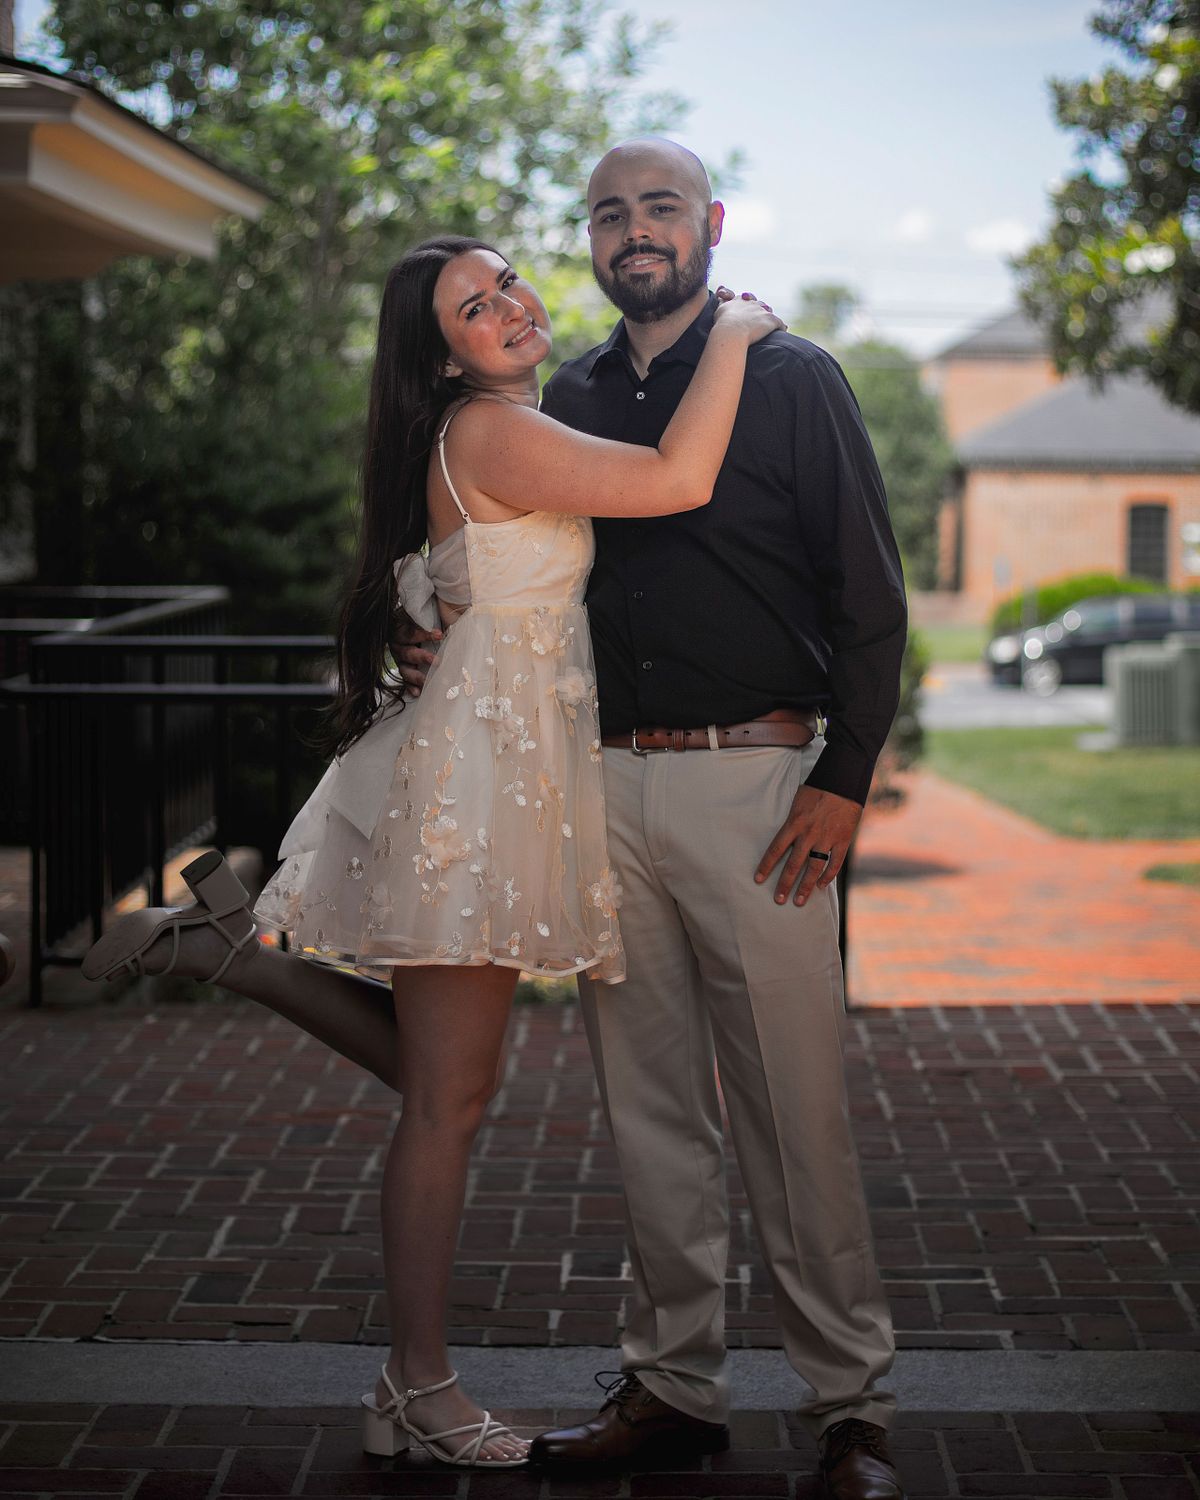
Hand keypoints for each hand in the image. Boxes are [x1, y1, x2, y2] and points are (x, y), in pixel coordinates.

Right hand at [389, 610, 441, 695]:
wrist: (412, 623)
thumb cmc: (424, 617)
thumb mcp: (426, 612)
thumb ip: (434, 612)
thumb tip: (453, 614)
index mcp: (400, 628)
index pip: (409, 632)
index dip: (423, 634)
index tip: (440, 635)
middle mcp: (397, 645)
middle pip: (407, 652)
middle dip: (422, 657)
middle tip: (438, 661)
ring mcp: (399, 659)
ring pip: (404, 669)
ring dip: (417, 676)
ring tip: (428, 681)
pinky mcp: (403, 670)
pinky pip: (404, 681)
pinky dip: (410, 687)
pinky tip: (418, 692)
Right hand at [711, 287, 784, 343]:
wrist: (731, 331)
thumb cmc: (723, 323)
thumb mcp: (719, 308)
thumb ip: (721, 299)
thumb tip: (721, 289)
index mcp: (740, 300)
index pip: (746, 299)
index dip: (747, 305)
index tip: (746, 313)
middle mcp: (752, 303)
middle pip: (759, 304)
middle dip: (759, 310)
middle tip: (758, 320)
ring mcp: (762, 311)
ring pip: (768, 312)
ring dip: (768, 318)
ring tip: (769, 326)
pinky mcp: (771, 320)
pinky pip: (779, 323)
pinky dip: (781, 327)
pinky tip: (782, 330)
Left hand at [754, 784, 861, 905]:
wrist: (843, 780)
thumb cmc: (817, 788)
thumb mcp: (797, 801)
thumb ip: (791, 821)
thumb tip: (785, 837)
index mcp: (794, 823)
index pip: (776, 849)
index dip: (766, 866)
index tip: (758, 879)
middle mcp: (808, 834)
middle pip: (793, 864)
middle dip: (784, 884)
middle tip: (778, 900)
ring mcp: (826, 838)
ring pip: (813, 868)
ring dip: (805, 886)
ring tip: (799, 901)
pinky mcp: (842, 840)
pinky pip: (834, 862)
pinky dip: (828, 876)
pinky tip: (821, 885)